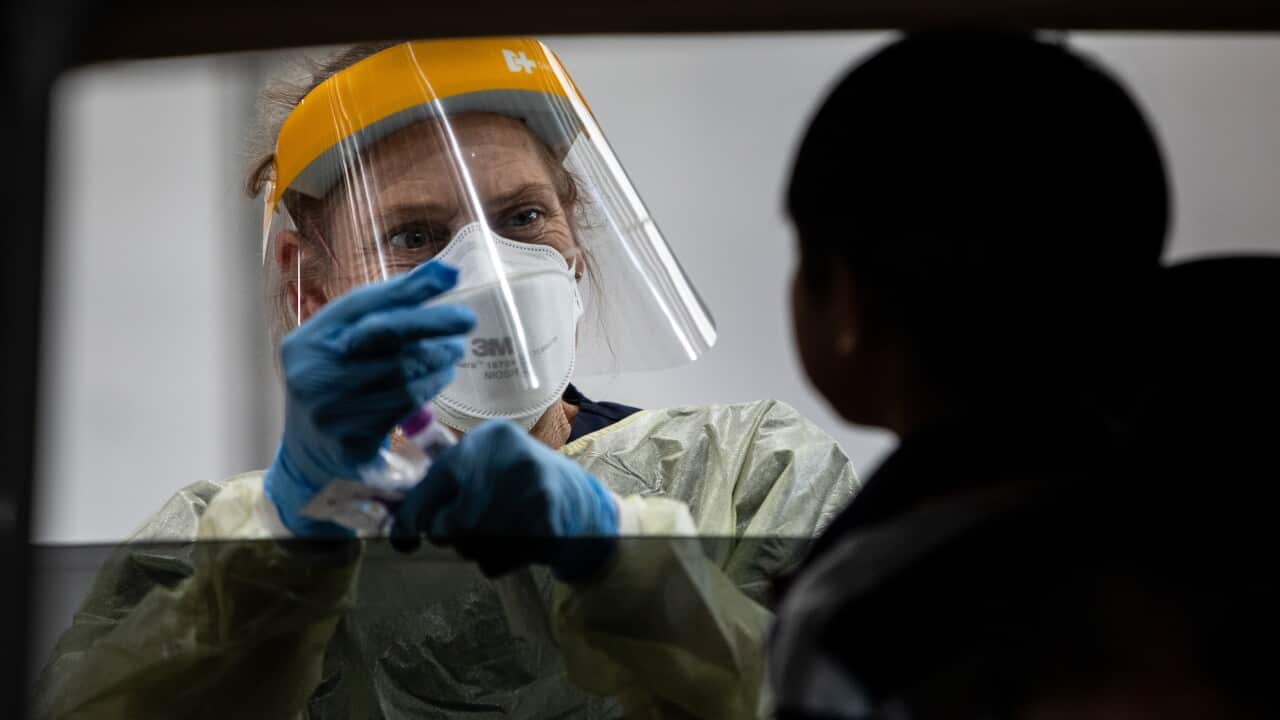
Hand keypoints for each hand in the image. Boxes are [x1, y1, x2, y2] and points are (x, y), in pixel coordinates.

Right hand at [265, 261, 475, 536]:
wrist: (309, 458)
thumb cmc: (335, 388)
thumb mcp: (341, 348)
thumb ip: (381, 315)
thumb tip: (446, 274)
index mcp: (306, 341)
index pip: (361, 304)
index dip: (409, 287)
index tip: (451, 276)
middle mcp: (312, 372)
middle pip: (384, 334)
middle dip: (432, 322)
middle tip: (466, 320)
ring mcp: (329, 409)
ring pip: (402, 373)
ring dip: (438, 359)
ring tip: (454, 351)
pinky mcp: (351, 440)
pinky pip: (404, 405)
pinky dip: (430, 386)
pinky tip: (441, 378)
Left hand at [391, 420, 618, 580]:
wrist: (587, 509)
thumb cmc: (522, 492)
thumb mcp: (488, 471)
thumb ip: (443, 487)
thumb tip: (394, 521)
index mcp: (489, 438)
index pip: (435, 481)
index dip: (412, 516)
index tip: (404, 540)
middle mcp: (510, 455)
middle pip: (451, 523)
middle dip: (453, 536)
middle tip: (470, 532)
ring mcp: (533, 487)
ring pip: (472, 546)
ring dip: (479, 551)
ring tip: (505, 534)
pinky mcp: (549, 522)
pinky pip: (498, 562)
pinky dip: (503, 563)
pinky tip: (522, 547)